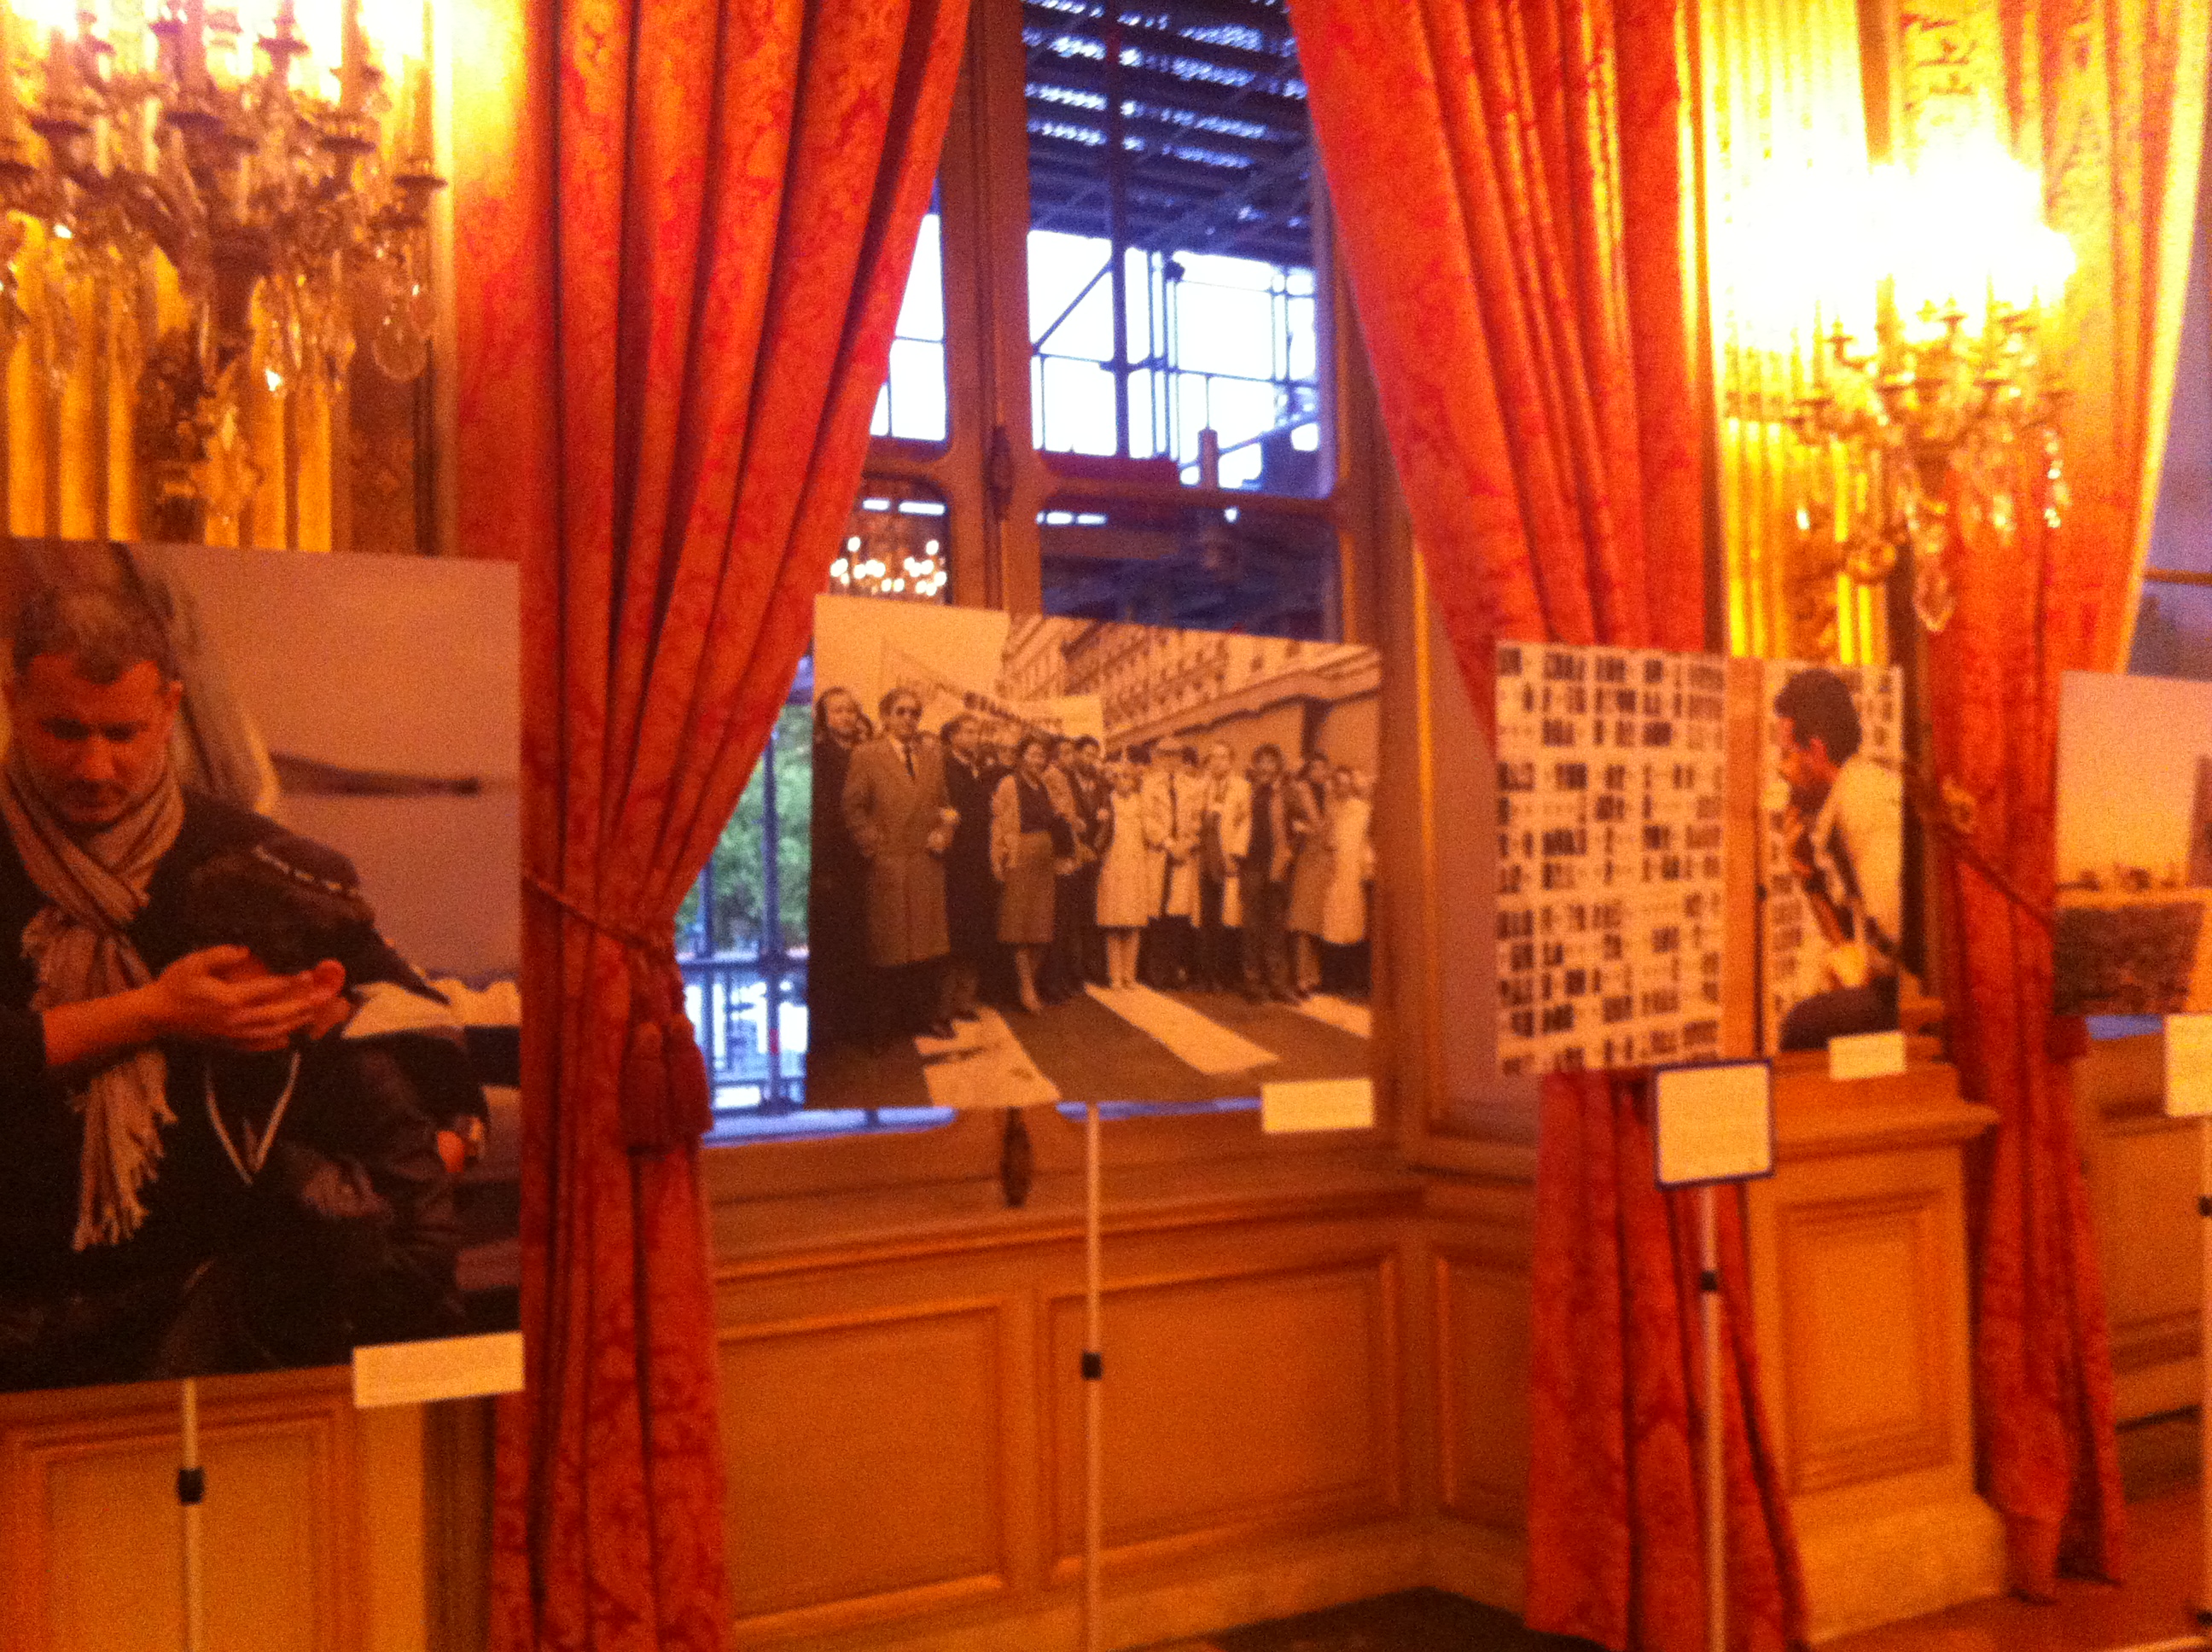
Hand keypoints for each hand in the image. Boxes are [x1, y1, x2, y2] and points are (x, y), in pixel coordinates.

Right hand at [148, 947, 344, 1051]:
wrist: (155, 1016)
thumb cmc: (174, 986)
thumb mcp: (193, 963)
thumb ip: (220, 955)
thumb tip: (245, 951)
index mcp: (229, 999)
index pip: (268, 990)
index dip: (291, 982)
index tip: (308, 975)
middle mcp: (235, 1020)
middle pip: (277, 1015)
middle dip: (301, 1006)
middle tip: (321, 998)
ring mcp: (232, 1035)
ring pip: (271, 1032)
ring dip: (293, 1024)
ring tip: (311, 1015)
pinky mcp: (226, 1044)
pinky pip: (256, 1046)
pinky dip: (274, 1043)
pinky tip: (287, 1039)